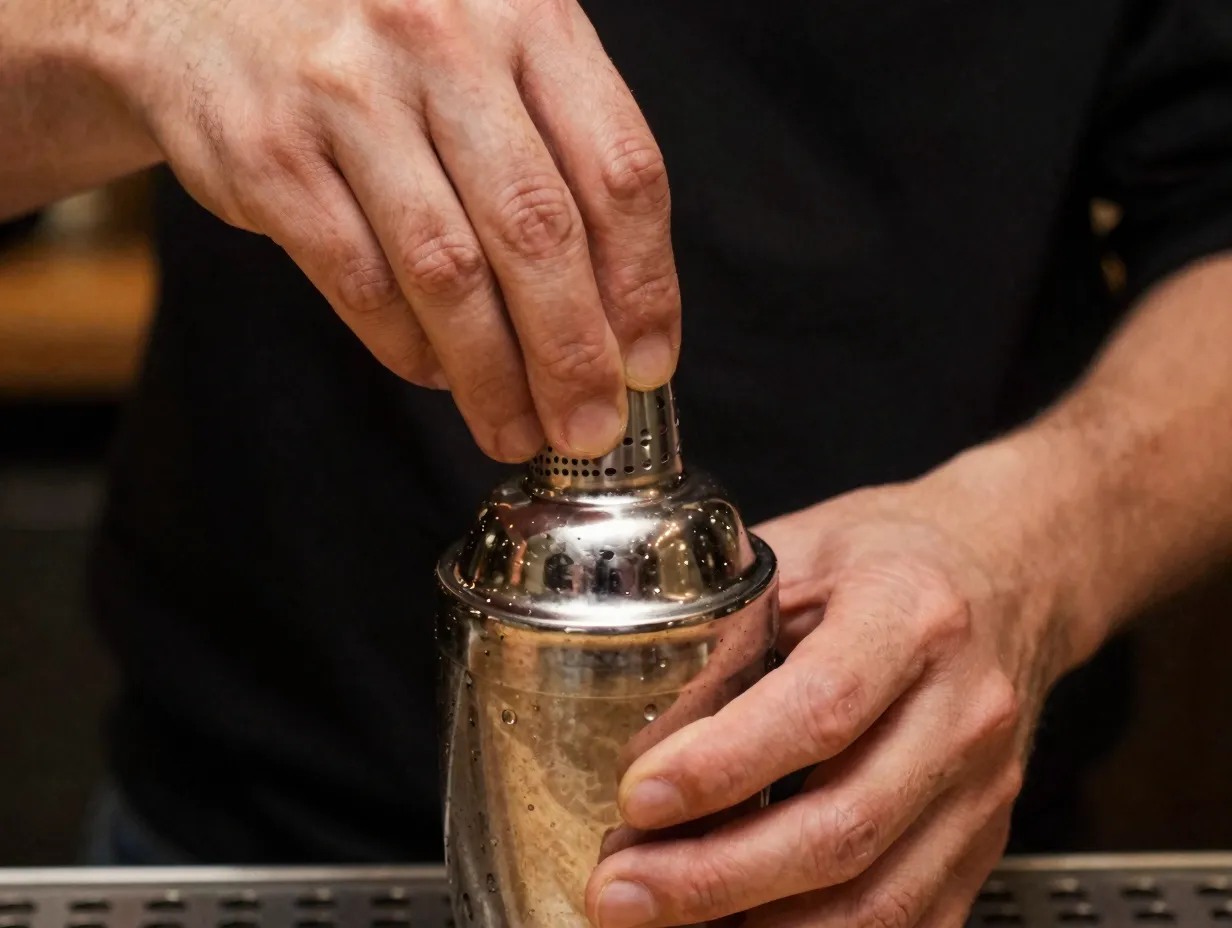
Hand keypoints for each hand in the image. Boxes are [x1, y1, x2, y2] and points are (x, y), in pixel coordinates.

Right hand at [95, 0, 678, 459]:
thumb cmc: (383, 42)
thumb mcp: (489, 52)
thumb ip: (556, 155)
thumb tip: (614, 316)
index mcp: (527, 14)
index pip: (619, 169)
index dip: (644, 285)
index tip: (648, 364)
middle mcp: (441, 41)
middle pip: (537, 231)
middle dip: (573, 355)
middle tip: (589, 428)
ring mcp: (348, 93)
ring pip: (446, 271)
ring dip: (491, 374)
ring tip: (515, 428)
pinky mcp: (270, 153)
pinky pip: (359, 282)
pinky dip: (407, 346)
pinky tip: (436, 373)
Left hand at [584, 458, 1082, 927]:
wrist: (1012, 574)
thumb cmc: (894, 556)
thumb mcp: (804, 547)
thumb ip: (725, 620)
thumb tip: (627, 704)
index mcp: (911, 615)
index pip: (820, 708)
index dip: (723, 766)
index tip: (638, 796)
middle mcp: (962, 711)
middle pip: (844, 827)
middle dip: (716, 877)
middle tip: (620, 890)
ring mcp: (982, 789)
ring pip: (877, 899)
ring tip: (659, 921)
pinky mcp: (984, 843)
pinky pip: (907, 923)